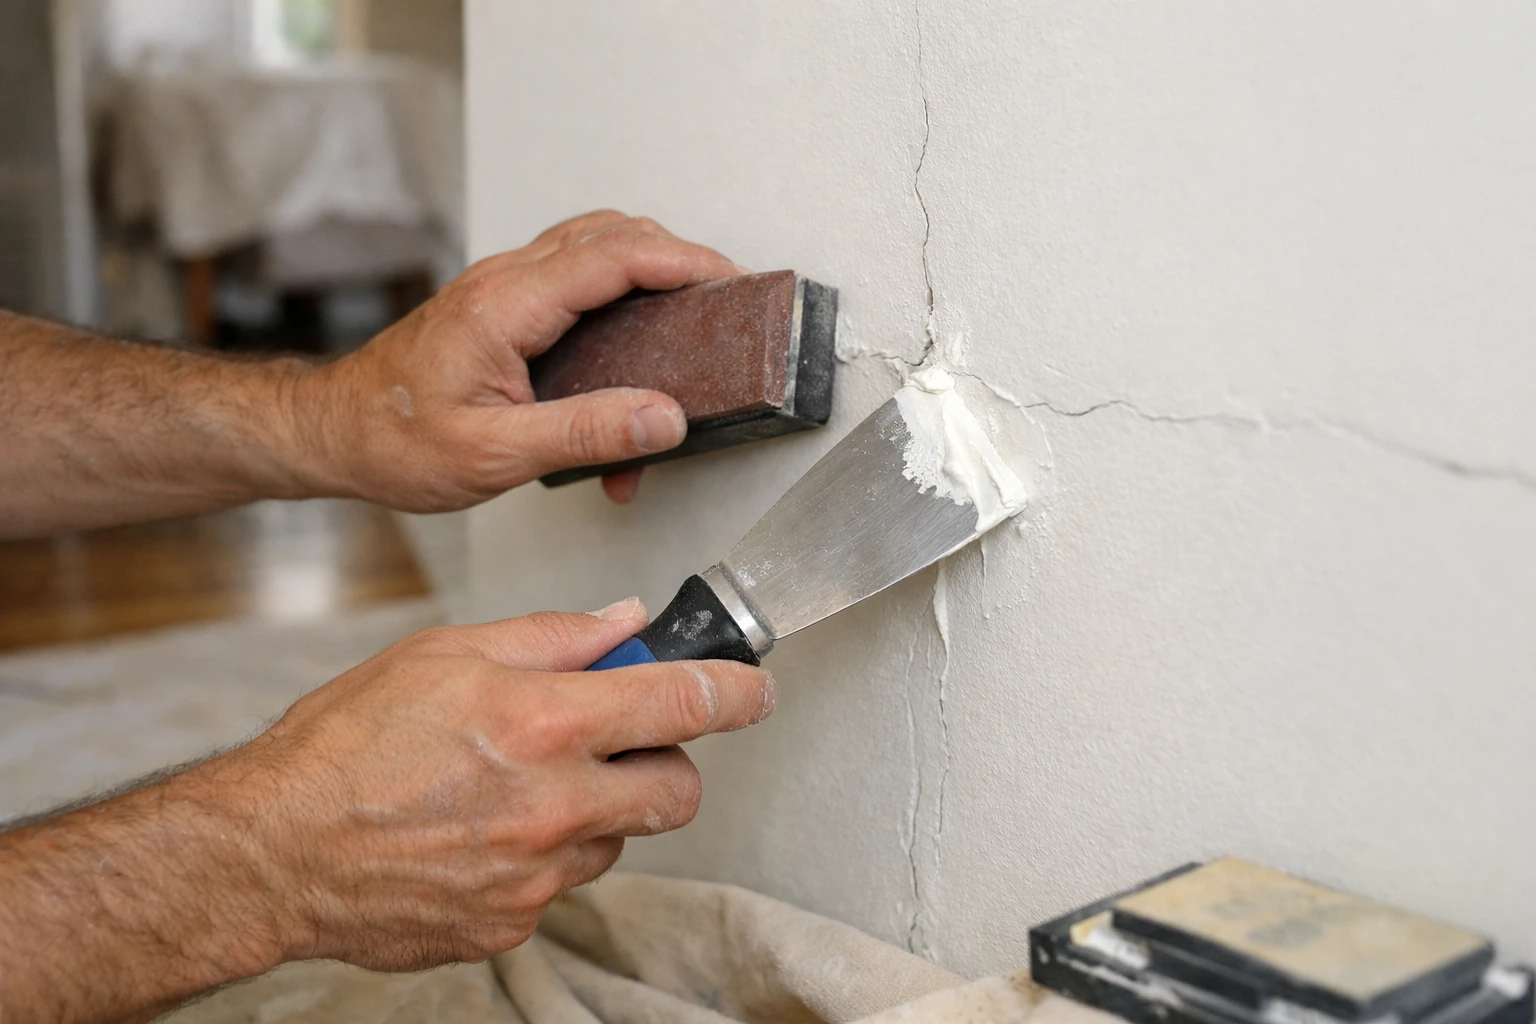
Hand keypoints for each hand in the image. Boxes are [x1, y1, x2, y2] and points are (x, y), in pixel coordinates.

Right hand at [0, 601, 774, 1020]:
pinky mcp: (513, 922)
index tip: (755, 689)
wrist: (274, 852)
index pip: (682, 701)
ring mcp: (537, 874)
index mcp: (543, 721)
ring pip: (620, 841)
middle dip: (669, 763)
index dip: (737, 691)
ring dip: (599, 811)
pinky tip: (485, 835)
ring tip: (524, 788)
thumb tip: (622, 621)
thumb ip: (551, 635)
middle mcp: (554, 804)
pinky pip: (561, 887)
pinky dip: (544, 858)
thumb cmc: (345, 745)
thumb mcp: (446, 652)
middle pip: (678, 791)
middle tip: (626, 745)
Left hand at [304, 211, 744, 506]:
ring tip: (689, 316)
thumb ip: (585, 435)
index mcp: (505, 306)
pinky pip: (574, 280)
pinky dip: (616, 296)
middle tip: (724, 299)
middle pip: (612, 234)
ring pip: (594, 248)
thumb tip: (664, 419)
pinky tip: (630, 351)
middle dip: (676, 257)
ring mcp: (502, 288)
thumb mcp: (493, 454)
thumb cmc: (394, 441)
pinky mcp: (502, 306)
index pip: (614, 257)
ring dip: (648, 271)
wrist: (334, 433)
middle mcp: (504, 282)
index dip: (681, 261)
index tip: (729, 280)